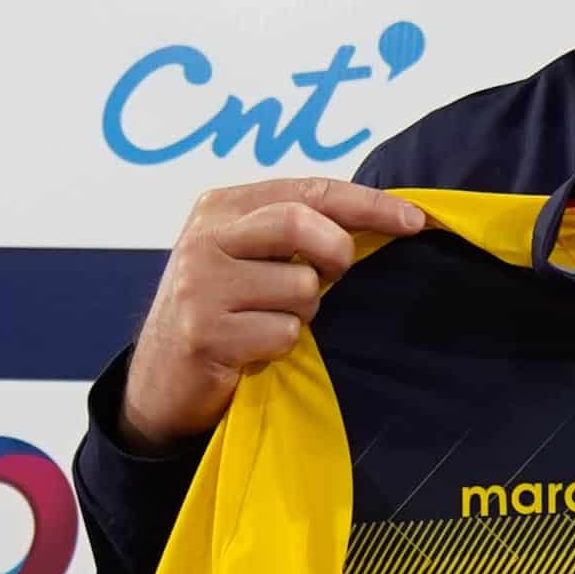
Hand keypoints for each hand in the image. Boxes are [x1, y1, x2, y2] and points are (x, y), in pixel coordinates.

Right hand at [119, 177, 425, 452]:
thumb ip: (296, 229)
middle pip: (302, 223)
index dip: (369, 204)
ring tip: (269, 321)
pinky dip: (282, 346)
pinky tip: (253, 350)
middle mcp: (205, 237)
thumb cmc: (221, 312)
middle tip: (332, 278)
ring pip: (300, 287)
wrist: (159, 383)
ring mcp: (199, 284)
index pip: (310, 190)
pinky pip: (283, 333)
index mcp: (221, 207)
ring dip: (302, 313)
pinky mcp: (203, 332)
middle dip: (336, 254)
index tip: (414, 220)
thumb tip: (385, 216)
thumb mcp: (246, 255)